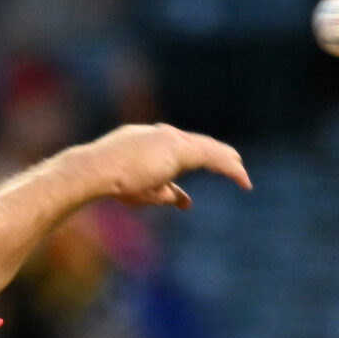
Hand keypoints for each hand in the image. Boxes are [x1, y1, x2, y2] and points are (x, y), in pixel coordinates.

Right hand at [76, 123, 251, 210]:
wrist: (96, 170)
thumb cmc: (111, 182)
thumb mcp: (142, 192)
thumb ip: (165, 194)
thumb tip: (185, 202)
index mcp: (147, 141)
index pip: (176, 150)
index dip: (191, 160)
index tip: (199, 171)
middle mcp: (162, 135)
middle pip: (196, 144)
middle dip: (215, 154)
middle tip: (232, 163)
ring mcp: (171, 139)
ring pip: (208, 149)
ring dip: (227, 162)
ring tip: (242, 174)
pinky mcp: (180, 149)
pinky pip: (213, 158)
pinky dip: (229, 169)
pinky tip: (242, 179)